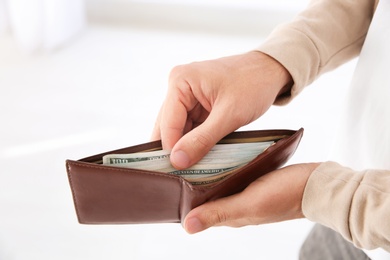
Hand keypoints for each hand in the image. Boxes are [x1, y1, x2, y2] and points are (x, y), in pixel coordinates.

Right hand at [152, 51, 291, 168]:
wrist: (271, 71)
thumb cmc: (253, 84)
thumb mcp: (229, 115)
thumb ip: (202, 139)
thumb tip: (177, 161)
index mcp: (180, 81)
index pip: (167, 123)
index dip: (171, 150)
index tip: (177, 173)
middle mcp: (178, 86)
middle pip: (168, 126)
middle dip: (175, 149)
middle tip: (180, 176)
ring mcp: (186, 96)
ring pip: (178, 130)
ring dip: (185, 148)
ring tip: (191, 169)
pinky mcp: (196, 104)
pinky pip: (190, 128)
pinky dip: (194, 142)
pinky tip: (199, 157)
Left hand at [183, 163, 319, 233]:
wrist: (318, 185)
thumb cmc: (285, 195)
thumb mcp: (249, 204)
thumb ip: (219, 212)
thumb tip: (187, 226)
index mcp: (231, 214)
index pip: (199, 210)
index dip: (182, 200)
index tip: (167, 182)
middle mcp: (235, 205)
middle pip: (206, 196)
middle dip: (191, 183)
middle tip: (176, 162)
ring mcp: (245, 193)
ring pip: (219, 184)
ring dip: (206, 174)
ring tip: (193, 155)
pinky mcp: (255, 181)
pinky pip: (233, 175)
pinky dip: (223, 167)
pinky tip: (219, 154)